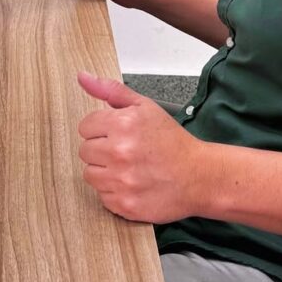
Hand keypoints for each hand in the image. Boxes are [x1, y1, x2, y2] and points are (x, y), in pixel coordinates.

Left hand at [77, 71, 205, 223]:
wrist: (198, 176)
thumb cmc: (172, 141)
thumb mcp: (144, 106)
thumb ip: (110, 91)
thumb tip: (83, 77)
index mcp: (122, 124)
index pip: (85, 127)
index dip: (101, 129)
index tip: (117, 134)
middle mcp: (118, 152)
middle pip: (85, 151)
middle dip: (102, 149)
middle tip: (125, 151)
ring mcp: (120, 180)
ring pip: (90, 174)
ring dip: (105, 171)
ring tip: (128, 167)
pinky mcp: (123, 204)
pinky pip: (102, 195)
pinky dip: (114, 191)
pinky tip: (132, 183)